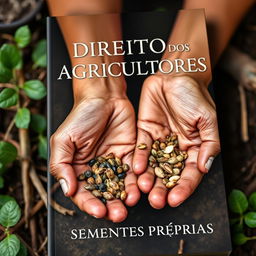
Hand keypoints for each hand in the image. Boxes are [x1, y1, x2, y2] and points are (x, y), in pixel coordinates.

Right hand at [50, 90, 139, 221]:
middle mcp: (98, 169)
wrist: (104, 97)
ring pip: (121, 186)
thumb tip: (68, 190)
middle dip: (111, 206)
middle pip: (105, 194)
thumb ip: (61, 166)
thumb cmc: (81, 116)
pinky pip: (135, 172)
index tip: (98, 211)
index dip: (90, 204)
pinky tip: (139, 188)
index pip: (84, 192)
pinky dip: (137, 181)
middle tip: (117, 214)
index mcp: (79, 168)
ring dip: (126, 197)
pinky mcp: (131, 155)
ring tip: (129, 203)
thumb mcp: (64, 140)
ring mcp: (115, 163)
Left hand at [133, 75, 219, 208]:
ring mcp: (158, 142)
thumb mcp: (208, 120)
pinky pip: (141, 149)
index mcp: (192, 149)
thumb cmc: (194, 96)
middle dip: (162, 188)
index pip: (189, 174)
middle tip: (157, 201)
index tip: (176, 199)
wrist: (175, 77)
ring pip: (153, 165)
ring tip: (144, 190)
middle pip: (168, 174)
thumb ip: (209, 144)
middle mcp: (174, 149)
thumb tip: (204, 167)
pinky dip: (139, 159)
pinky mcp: (144, 133)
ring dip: (148, 178)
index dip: (183, 187)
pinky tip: (137, 169)